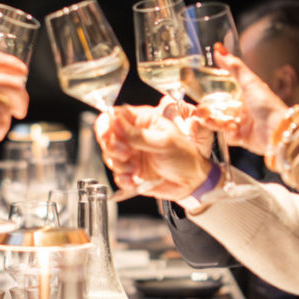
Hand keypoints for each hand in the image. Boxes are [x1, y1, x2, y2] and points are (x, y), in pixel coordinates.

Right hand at [94, 105, 212, 200]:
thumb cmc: (185, 156)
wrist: (192, 182)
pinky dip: (123, 179)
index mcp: (142, 121)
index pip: (115, 115)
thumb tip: (116, 122)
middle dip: (113, 147)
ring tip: (135, 168)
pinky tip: (135, 179)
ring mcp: (131, 155)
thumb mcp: (164, 142)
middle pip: (107, 137)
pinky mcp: (130, 172)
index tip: (109, 136)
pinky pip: (116, 175)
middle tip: (126, 154)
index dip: (106, 125)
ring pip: (110, 157)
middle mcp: (133, 136)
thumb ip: (138, 135)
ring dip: (120, 165)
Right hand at [196, 47, 290, 152]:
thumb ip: (234, 66)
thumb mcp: (249, 82)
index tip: (200, 87)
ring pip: (221, 121)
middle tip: (200, 109)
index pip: (226, 88)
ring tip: (208, 120)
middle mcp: (245, 107)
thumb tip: (219, 49)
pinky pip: (228, 136)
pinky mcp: (243, 138)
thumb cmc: (267, 104)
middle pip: (221, 107)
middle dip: (209, 109)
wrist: (277, 131)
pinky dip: (228, 133)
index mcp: (248, 92)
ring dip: (214, 121)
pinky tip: (233, 129)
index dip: (213, 88)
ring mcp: (244, 123)